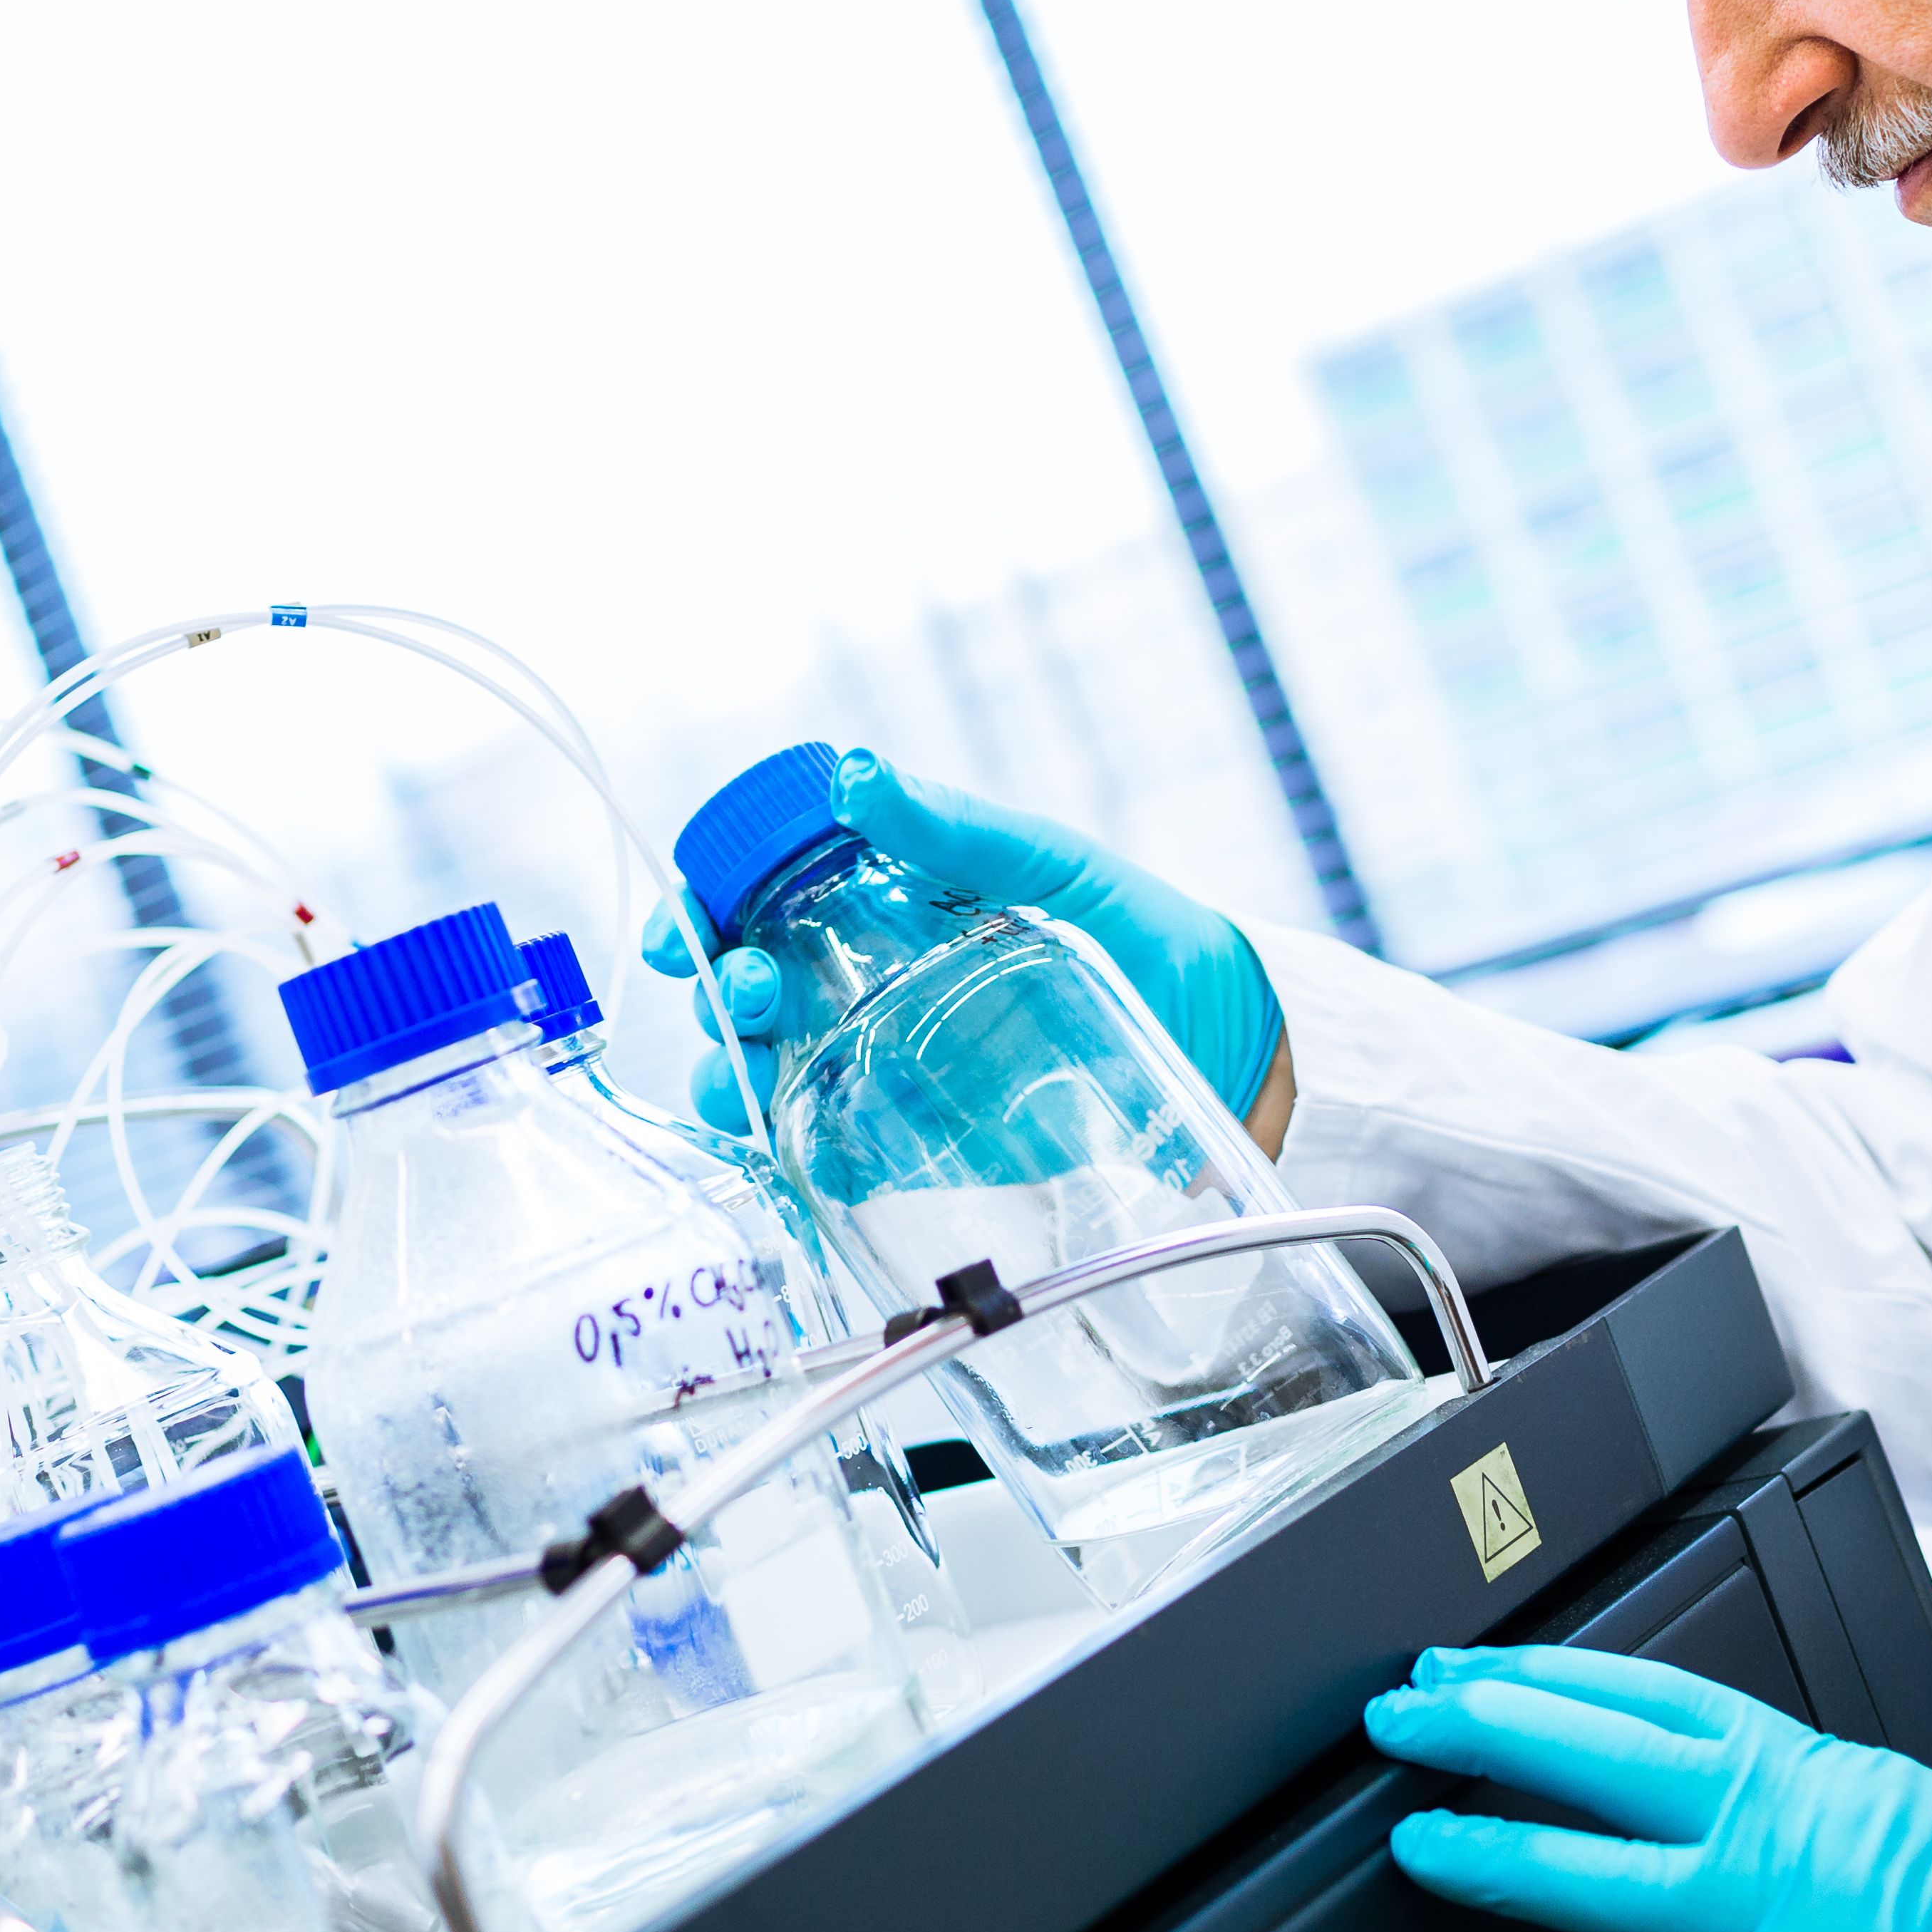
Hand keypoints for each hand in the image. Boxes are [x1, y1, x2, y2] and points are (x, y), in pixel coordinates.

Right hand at [638, 748, 1282, 1134]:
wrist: (1236, 1048)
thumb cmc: (1145, 933)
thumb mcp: (1052, 868)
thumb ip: (957, 832)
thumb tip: (856, 778)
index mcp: (884, 903)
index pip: (761, 896)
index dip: (707, 906)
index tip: (695, 924)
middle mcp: (867, 981)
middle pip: (748, 986)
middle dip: (720, 989)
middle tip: (751, 992)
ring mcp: (886, 1062)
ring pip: (766, 1069)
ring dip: (729, 1072)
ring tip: (746, 1076)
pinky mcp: (917, 1143)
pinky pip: (826, 1150)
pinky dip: (790, 1153)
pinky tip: (793, 1149)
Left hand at [1365, 1647, 1931, 1931]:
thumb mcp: (1877, 1803)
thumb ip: (1780, 1797)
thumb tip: (1683, 1796)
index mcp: (1803, 1767)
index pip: (1645, 1696)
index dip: (1541, 1675)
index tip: (1464, 1667)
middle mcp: (1781, 1828)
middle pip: (1606, 1756)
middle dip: (1492, 1729)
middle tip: (1399, 1716)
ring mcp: (1785, 1922)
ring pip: (1617, 1877)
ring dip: (1508, 1855)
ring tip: (1421, 1846)